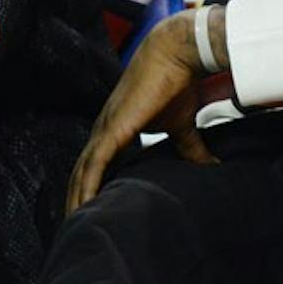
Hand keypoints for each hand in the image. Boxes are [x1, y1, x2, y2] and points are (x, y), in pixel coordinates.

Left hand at [65, 9, 224, 214]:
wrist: (175, 55)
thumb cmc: (176, 84)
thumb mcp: (181, 125)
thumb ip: (188, 146)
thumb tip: (210, 166)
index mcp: (115, 128)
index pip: (94, 164)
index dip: (88, 187)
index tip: (88, 212)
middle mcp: (104, 128)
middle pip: (81, 172)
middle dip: (75, 199)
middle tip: (72, 228)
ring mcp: (105, 128)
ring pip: (82, 171)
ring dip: (76, 199)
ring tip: (72, 226)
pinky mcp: (114, 128)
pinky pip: (94, 163)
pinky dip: (87, 186)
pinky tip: (82, 206)